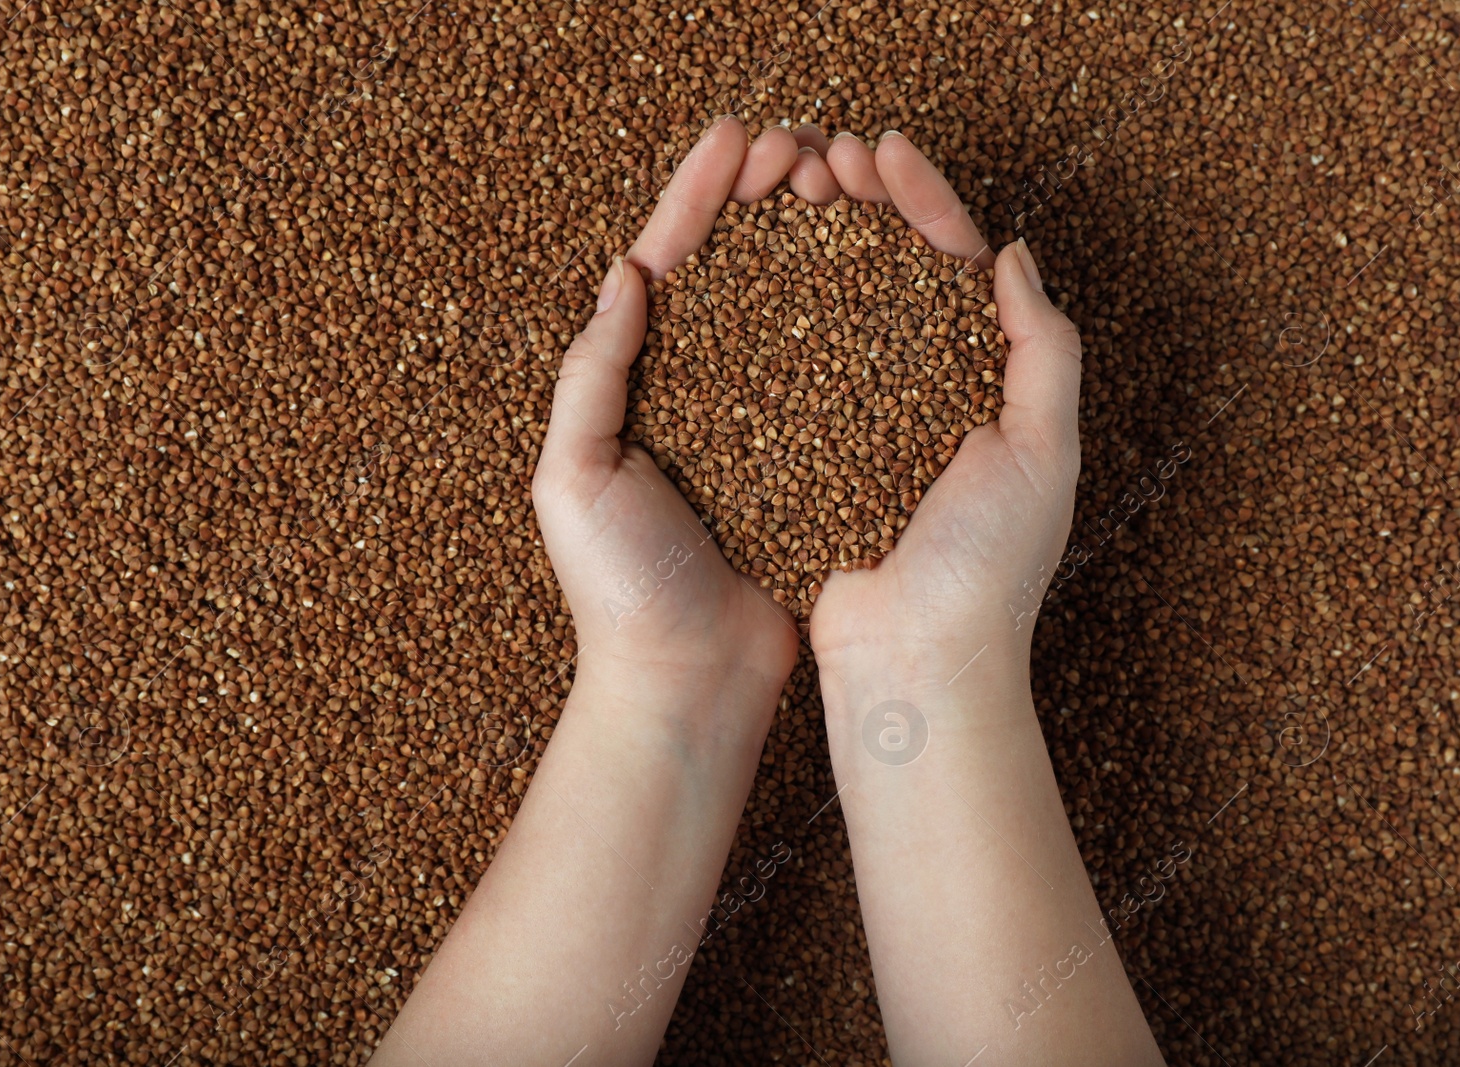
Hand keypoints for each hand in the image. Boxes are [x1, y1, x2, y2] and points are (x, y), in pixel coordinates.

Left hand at [534, 117, 823, 685]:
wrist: (687, 685)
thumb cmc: (621, 592)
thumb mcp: (574, 478)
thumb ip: (593, 377)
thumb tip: (627, 273)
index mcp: (633, 387)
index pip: (665, 266)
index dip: (697, 196)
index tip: (737, 137)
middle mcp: (699, 393)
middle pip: (733, 271)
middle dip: (763, 200)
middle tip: (803, 144)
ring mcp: (760, 423)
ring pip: (790, 309)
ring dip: (814, 242)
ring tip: (845, 183)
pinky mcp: (811, 459)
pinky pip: (835, 374)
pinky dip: (856, 319)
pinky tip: (885, 275)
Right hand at [806, 133, 1084, 683]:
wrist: (916, 665)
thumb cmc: (988, 568)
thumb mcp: (1046, 449)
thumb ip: (1044, 347)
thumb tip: (1012, 252)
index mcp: (981, 379)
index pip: (951, 264)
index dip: (921, 199)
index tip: (882, 148)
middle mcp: (916, 390)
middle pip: (883, 271)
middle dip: (855, 203)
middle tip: (818, 152)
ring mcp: (853, 419)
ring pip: (827, 307)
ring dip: (806, 242)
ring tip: (778, 188)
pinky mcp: (798, 453)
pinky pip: (780, 369)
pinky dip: (763, 314)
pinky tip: (738, 269)